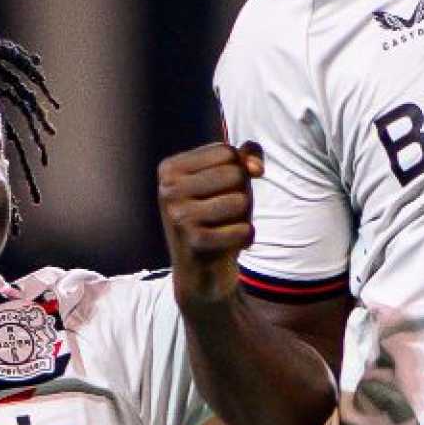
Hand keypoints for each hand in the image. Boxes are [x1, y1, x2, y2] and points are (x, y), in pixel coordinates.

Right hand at [157, 142, 263, 306]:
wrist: (201, 272)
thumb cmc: (217, 218)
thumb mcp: (228, 181)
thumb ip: (244, 157)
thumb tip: (255, 167)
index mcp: (169, 169)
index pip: (226, 152)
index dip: (240, 169)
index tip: (227, 189)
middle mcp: (168, 190)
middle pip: (235, 174)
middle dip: (242, 194)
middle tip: (225, 214)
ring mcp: (178, 216)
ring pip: (241, 200)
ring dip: (244, 217)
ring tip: (226, 228)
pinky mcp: (194, 242)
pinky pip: (243, 229)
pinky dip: (246, 237)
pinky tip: (230, 245)